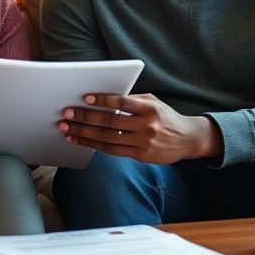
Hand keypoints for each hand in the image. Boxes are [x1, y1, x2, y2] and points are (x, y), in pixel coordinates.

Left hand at [57, 93, 222, 163]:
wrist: (187, 139)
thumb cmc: (165, 117)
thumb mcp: (153, 102)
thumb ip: (132, 100)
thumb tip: (103, 98)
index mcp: (150, 108)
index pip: (123, 102)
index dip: (103, 100)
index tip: (85, 98)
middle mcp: (147, 125)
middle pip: (110, 121)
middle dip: (85, 118)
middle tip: (67, 114)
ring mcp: (143, 142)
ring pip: (107, 138)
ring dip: (84, 134)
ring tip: (67, 129)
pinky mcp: (140, 156)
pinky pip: (112, 150)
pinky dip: (94, 145)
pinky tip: (80, 140)